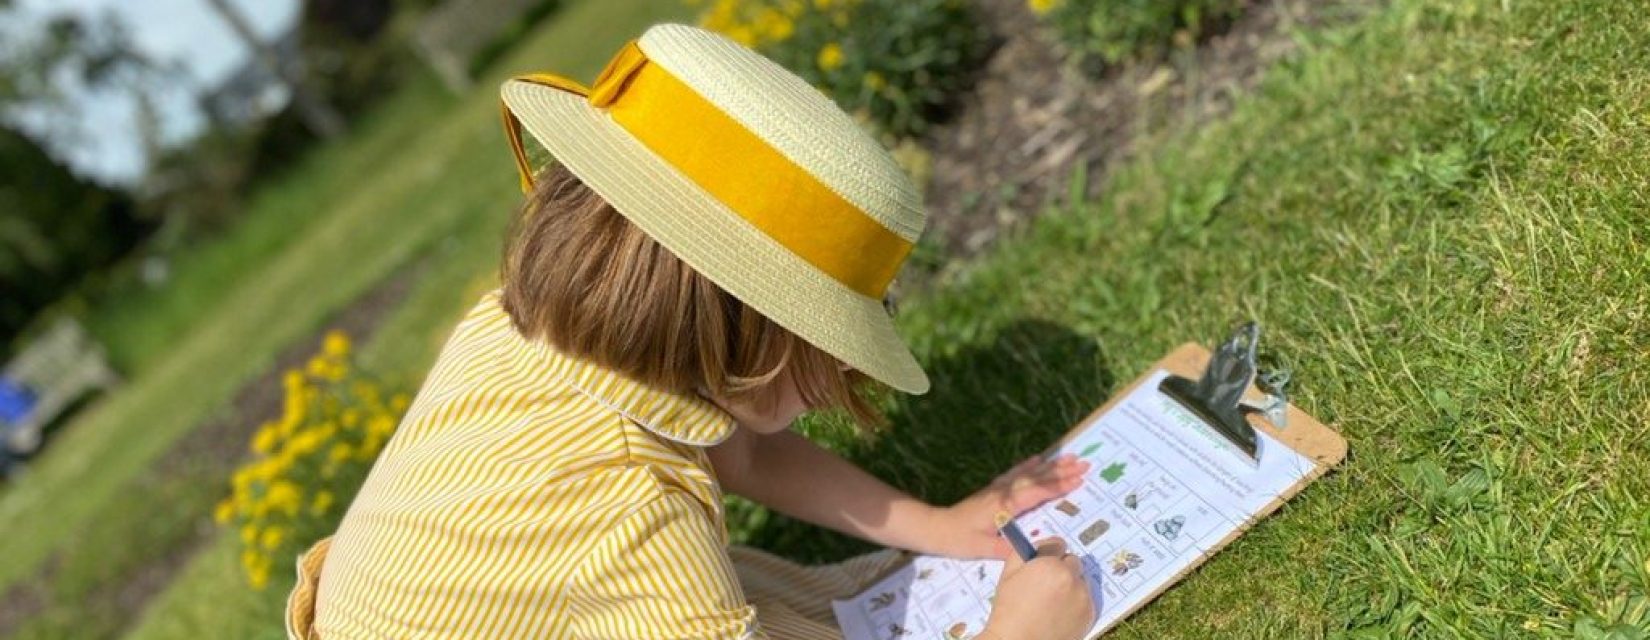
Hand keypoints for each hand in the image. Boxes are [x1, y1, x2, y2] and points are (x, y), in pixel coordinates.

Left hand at [929, 453, 1089, 558]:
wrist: (935, 527)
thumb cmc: (959, 539)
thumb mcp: (983, 549)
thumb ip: (1008, 549)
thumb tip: (1035, 551)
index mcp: (1004, 505)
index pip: (1036, 492)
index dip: (1059, 486)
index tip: (1080, 479)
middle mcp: (1003, 492)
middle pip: (1037, 478)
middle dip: (1062, 471)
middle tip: (1085, 464)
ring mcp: (998, 488)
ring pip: (1029, 472)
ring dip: (1051, 465)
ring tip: (1070, 457)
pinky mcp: (993, 489)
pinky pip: (1015, 472)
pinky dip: (1029, 465)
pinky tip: (1039, 459)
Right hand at [981, 538, 1096, 639]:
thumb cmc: (1009, 609)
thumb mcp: (1009, 573)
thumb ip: (1026, 551)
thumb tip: (1043, 542)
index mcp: (1052, 565)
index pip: (1059, 545)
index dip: (1049, 555)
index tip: (1043, 564)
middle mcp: (1072, 579)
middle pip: (1073, 562)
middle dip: (1062, 569)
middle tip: (1046, 585)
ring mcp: (1084, 598)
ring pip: (1081, 581)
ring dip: (1071, 585)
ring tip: (1052, 602)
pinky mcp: (1090, 614)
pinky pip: (1086, 599)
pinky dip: (1076, 603)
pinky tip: (1060, 613)